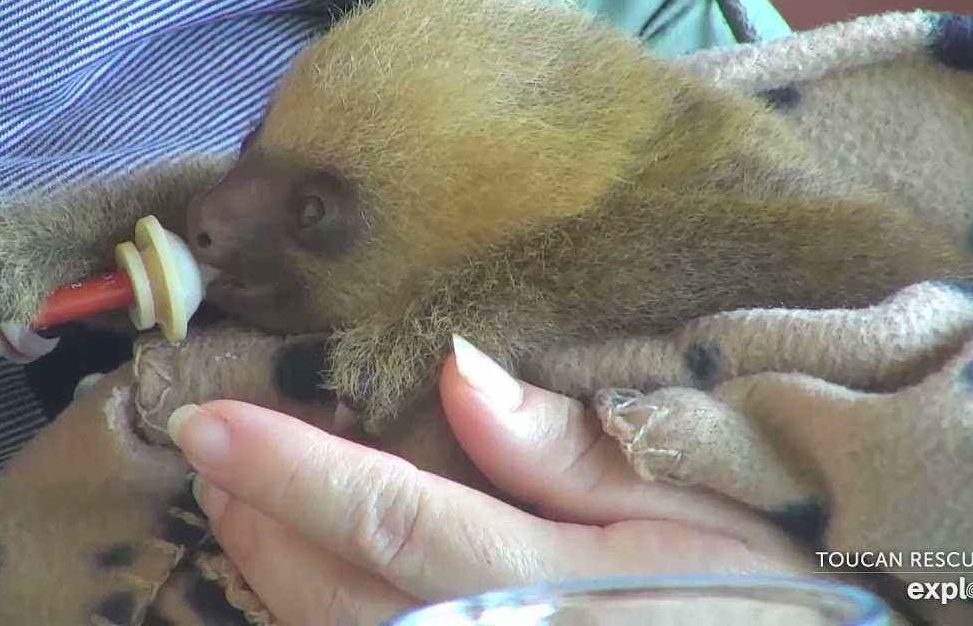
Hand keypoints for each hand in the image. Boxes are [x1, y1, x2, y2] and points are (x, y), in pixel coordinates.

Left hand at [166, 336, 818, 625]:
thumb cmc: (764, 596)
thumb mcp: (695, 508)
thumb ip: (570, 451)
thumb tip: (460, 372)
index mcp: (543, 585)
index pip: (385, 516)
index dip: (287, 469)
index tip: (208, 421)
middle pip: (336, 592)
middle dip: (258, 522)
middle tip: (211, 453)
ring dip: (272, 576)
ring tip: (238, 511)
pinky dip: (324, 620)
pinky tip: (310, 585)